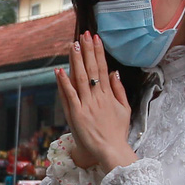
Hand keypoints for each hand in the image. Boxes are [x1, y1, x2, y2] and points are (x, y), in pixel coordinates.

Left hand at [55, 32, 134, 172]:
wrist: (111, 150)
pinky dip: (64, 83)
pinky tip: (60, 71)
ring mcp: (86, 105)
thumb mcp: (124, 109)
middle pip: (92, 69)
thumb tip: (114, 72)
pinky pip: (69, 96)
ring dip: (76, 61)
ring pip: (80, 78)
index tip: (96, 38)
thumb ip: (119, 90)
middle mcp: (98, 97)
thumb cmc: (117, 132)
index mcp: (108, 95)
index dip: (99, 52)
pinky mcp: (76, 114)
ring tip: (73, 45)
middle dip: (87, 50)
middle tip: (84, 34)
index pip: (103, 68)